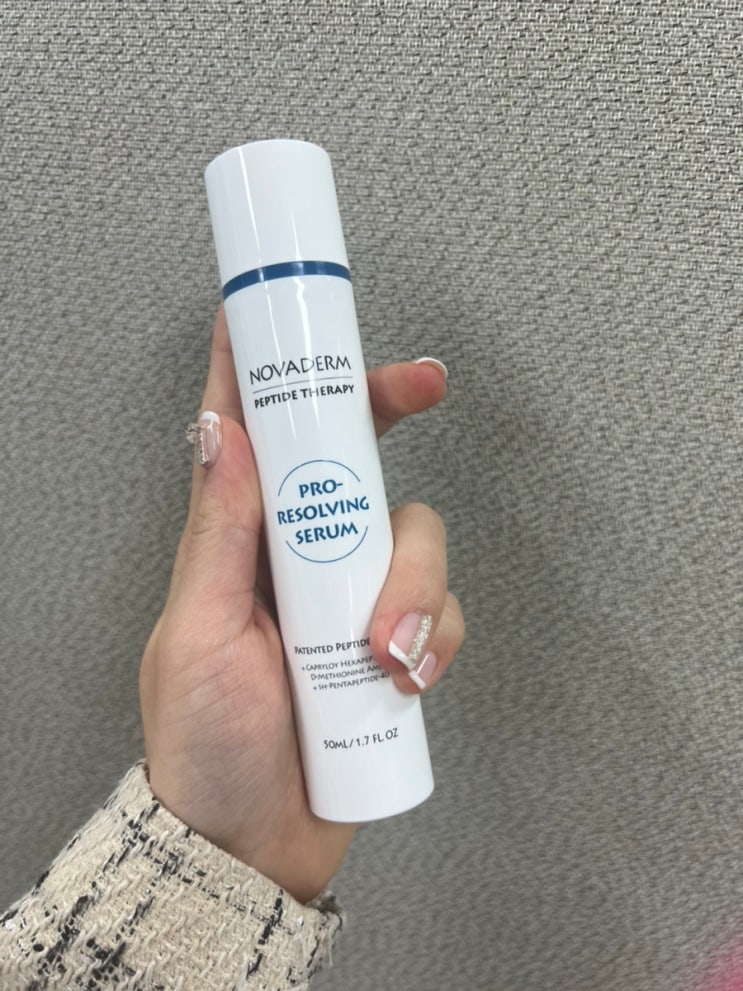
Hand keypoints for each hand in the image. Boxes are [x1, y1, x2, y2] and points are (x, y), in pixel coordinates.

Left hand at [140, 308, 463, 902]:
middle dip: (392, 412)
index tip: (316, 313)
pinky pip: (442, 615)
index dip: (285, 367)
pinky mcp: (394, 646)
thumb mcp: (195, 634)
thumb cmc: (204, 743)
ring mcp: (352, 600)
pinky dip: (435, 641)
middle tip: (425, 385)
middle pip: (358, 457)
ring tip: (381, 655)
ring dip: (415, 587)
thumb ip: (216, 532)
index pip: (258, 431)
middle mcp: (300, 555)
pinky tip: (403, 683)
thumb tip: (222, 428)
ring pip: (416, 539)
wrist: (248, 844)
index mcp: (238, 539)